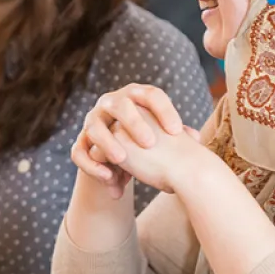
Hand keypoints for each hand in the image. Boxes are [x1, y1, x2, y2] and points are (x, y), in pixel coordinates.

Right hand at [72, 84, 198, 196]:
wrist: (118, 152)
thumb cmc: (146, 141)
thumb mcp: (160, 135)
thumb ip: (175, 135)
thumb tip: (195, 138)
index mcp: (135, 97)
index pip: (150, 95)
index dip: (164, 110)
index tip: (176, 131)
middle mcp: (111, 103)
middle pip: (120, 105)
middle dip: (133, 123)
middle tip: (149, 144)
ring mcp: (92, 121)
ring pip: (94, 127)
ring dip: (107, 143)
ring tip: (122, 160)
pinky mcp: (80, 142)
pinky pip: (79, 152)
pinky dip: (91, 165)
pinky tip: (108, 178)